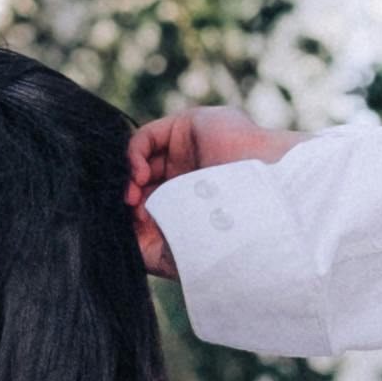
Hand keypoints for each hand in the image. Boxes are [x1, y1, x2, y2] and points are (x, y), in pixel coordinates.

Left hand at [125, 105, 293, 270]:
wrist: (261, 208)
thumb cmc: (228, 237)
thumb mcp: (180, 253)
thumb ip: (147, 249)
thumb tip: (120, 239)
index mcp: (191, 204)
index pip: (148, 204)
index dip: (132, 215)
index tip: (131, 230)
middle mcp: (188, 176)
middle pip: (142, 181)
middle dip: (128, 198)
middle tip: (130, 214)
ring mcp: (187, 151)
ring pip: (142, 160)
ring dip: (128, 178)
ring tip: (132, 197)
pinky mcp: (187, 128)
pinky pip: (146, 138)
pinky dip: (133, 155)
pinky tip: (139, 176)